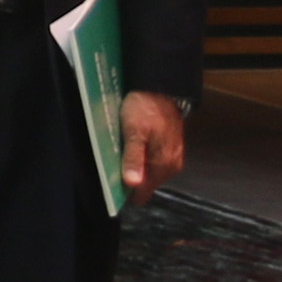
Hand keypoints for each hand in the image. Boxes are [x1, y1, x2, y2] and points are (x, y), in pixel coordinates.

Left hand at [122, 91, 188, 205]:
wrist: (159, 88)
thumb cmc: (145, 108)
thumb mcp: (134, 131)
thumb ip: (133, 158)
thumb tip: (132, 184)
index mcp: (164, 166)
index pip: (142, 193)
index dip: (125, 192)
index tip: (109, 185)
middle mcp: (171, 167)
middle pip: (145, 184)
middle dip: (129, 178)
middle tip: (112, 165)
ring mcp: (172, 158)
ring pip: (148, 173)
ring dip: (135, 168)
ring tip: (121, 155)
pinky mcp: (169, 150)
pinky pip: (152, 162)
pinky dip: (141, 159)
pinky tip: (131, 150)